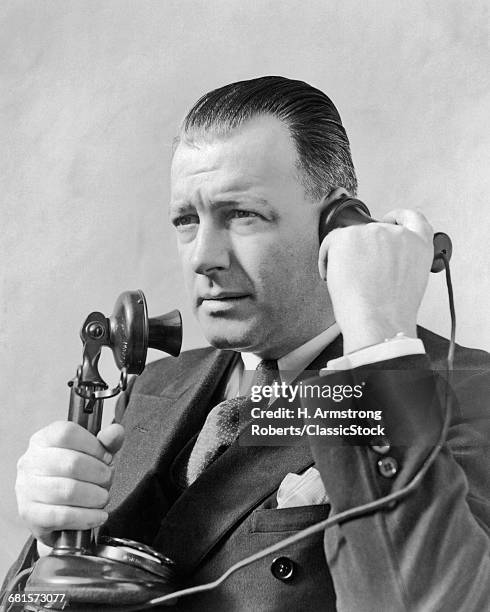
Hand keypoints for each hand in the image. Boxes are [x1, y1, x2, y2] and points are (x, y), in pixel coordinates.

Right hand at [15, 421, 124, 546]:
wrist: (54, 511)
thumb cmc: (74, 476)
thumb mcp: (93, 454)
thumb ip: (107, 441)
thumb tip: (115, 432)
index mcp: (44, 439)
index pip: (68, 433)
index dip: (94, 446)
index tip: (107, 457)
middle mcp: (31, 461)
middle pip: (71, 463)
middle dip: (99, 473)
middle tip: (107, 479)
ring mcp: (27, 488)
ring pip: (68, 491)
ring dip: (95, 496)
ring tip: (103, 497)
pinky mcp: (30, 515)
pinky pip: (62, 516)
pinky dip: (87, 517)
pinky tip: (98, 515)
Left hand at [318, 208, 433, 353]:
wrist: (378, 322)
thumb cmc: (391, 313)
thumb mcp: (411, 281)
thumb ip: (402, 261)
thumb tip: (382, 260)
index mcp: (419, 245)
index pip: (412, 219)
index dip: (399, 217)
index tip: (390, 219)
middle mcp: (398, 234)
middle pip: (374, 233)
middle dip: (364, 251)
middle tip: (359, 275)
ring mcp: (373, 232)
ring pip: (352, 239)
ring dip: (346, 257)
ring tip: (350, 282)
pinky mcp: (348, 237)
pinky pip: (331, 242)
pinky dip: (327, 259)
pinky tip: (333, 276)